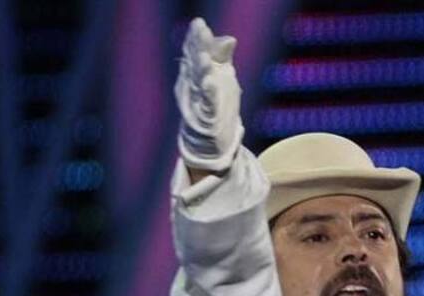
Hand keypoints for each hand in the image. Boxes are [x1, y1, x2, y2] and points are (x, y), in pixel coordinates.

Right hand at [175, 17, 243, 172]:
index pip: (193, 53)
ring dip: (202, 69)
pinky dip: (209, 93)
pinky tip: (211, 83)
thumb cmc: (216, 107)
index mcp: (195, 75)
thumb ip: (222, 58)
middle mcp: (193, 87)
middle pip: (194, 63)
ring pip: (199, 82)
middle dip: (197, 46)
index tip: (199, 24)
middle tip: (200, 29)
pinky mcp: (208, 119)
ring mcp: (199, 103)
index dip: (195, 39)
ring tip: (207, 57)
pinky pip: (208, 104)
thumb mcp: (221, 78)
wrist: (209, 143)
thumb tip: (230, 39)